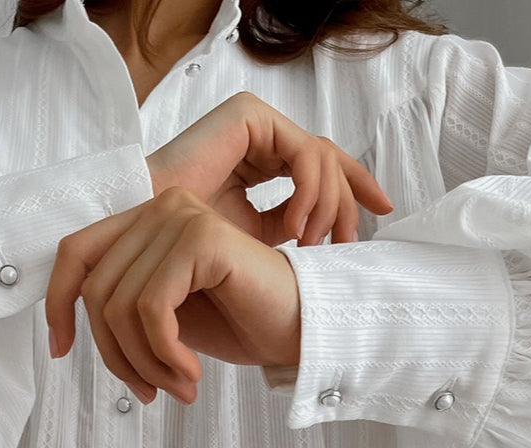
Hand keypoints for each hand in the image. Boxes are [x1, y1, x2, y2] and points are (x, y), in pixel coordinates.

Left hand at [45, 187, 300, 405]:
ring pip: (121, 305)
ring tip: (177, 388)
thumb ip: (122, 309)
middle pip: (97, 291)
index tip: (62, 352)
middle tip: (149, 393)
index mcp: (147, 221)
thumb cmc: (241, 325)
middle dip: (116, 355)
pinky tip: (190, 373)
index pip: (75, 254)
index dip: (56, 305)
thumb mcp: (165, 319)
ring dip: (145, 362)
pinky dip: (163, 352)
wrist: (303, 328)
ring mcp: (182, 216)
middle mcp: (161, 206)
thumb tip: (64, 325)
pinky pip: (152, 308)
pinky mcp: (203, 238)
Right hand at [145, 91, 393, 247]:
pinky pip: (305, 152)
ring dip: (328, 206)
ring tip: (313, 246)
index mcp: (257, 163)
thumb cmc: (188, 248)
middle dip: (350, 201)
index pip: (318, 169)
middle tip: (353, 242)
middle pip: (327, 161)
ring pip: (322, 159)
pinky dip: (311, 193)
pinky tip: (298, 229)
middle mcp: (258, 139)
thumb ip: (287, 225)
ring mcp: (254, 125)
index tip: (379, 216)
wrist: (151, 242)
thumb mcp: (253, 240)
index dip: (352, 190)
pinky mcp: (249, 117)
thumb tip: (322, 230)